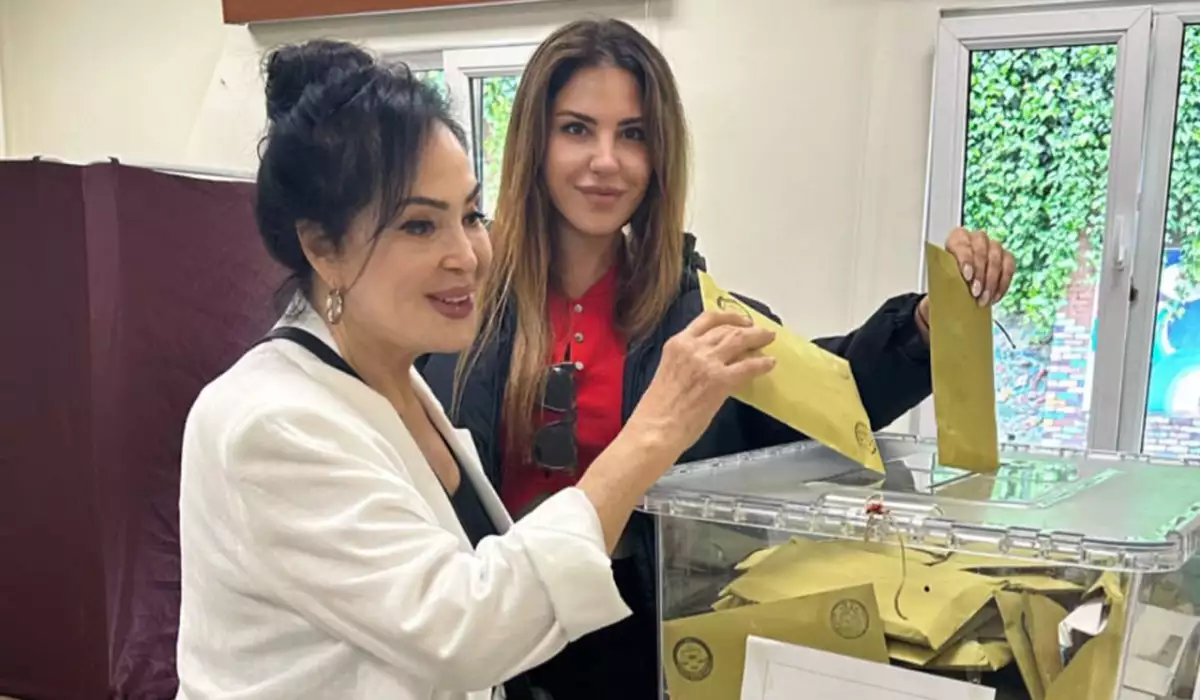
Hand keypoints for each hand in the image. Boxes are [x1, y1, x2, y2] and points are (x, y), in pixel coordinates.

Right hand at [630, 311, 775, 455]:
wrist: (655, 428)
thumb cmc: (657, 409)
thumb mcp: (670, 371)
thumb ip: (689, 361)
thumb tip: (712, 363)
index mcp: (677, 343)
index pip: (707, 319)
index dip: (729, 316)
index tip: (741, 320)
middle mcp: (692, 347)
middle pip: (727, 328)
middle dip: (748, 328)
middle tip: (760, 332)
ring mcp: (707, 362)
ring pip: (739, 340)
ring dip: (758, 338)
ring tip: (768, 339)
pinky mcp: (720, 380)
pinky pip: (748, 366)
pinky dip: (761, 363)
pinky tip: (769, 364)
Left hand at [916, 228, 1015, 340]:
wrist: (959, 285)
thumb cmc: (948, 279)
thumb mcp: (941, 278)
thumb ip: (945, 278)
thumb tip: (945, 290)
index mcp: (957, 237)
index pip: (962, 243)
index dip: (966, 259)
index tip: (967, 276)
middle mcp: (977, 238)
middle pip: (982, 250)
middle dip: (980, 274)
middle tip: (975, 293)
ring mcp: (994, 246)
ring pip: (997, 259)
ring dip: (991, 282)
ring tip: (984, 299)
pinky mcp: (1006, 257)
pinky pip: (1009, 268)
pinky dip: (1002, 284)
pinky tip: (994, 297)